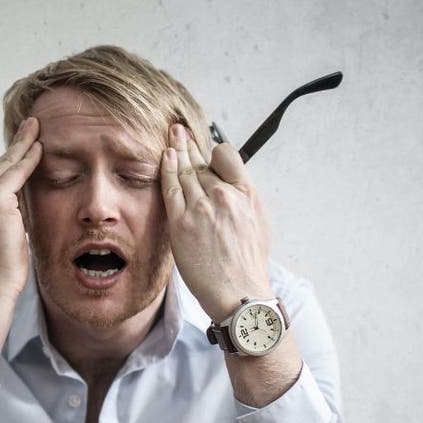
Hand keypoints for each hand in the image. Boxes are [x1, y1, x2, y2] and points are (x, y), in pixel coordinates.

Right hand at [0, 117, 42, 303]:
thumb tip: (3, 174)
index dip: (5, 158)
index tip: (19, 141)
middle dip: (15, 148)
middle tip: (31, 125)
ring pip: (5, 167)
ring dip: (23, 148)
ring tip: (35, 128)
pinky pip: (16, 174)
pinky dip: (29, 160)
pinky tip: (39, 148)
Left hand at [160, 124, 273, 321]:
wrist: (239, 292)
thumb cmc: (248, 263)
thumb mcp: (258, 223)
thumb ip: (243, 199)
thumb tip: (231, 185)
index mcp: (245, 194)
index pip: (226, 157)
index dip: (214, 153)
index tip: (206, 152)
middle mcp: (223, 196)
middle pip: (201, 163)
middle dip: (189, 145)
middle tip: (179, 130)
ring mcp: (201, 208)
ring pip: (185, 171)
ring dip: (176, 151)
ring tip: (170, 137)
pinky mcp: (182, 223)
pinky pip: (171, 189)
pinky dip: (166, 169)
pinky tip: (164, 156)